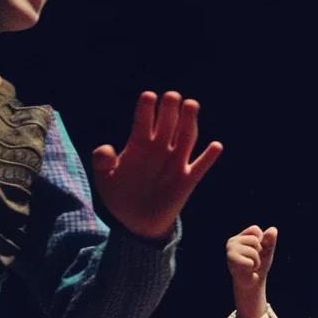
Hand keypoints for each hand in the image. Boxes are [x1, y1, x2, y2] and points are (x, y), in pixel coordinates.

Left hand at [92, 92, 222, 240]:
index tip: (149, 96)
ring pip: (185, 138)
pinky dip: (208, 157)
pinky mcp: (186, 181)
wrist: (137, 222)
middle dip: (170, 108)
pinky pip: (200, 167)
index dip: (146, 108)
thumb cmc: (120, 196)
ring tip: (191, 105)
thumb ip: (102, 161)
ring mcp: (175, 164)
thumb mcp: (104, 179)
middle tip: (172, 96)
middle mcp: (160, 150)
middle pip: (168, 124)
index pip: (143, 121)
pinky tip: (215, 146)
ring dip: (189, 122)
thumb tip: (106, 149)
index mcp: (138, 146)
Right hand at [227, 225, 278, 287]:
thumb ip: (270, 240)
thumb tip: (273, 229)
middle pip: (255, 240)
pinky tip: (246, 270)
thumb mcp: (267, 251)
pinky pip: (250, 261)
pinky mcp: (231, 260)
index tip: (258, 249)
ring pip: (253, 251)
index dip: (261, 240)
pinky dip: (252, 267)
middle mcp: (232, 242)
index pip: (255, 229)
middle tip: (253, 259)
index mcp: (240, 237)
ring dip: (256, 261)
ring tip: (250, 265)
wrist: (252, 282)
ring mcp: (230, 250)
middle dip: (258, 252)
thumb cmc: (259, 264)